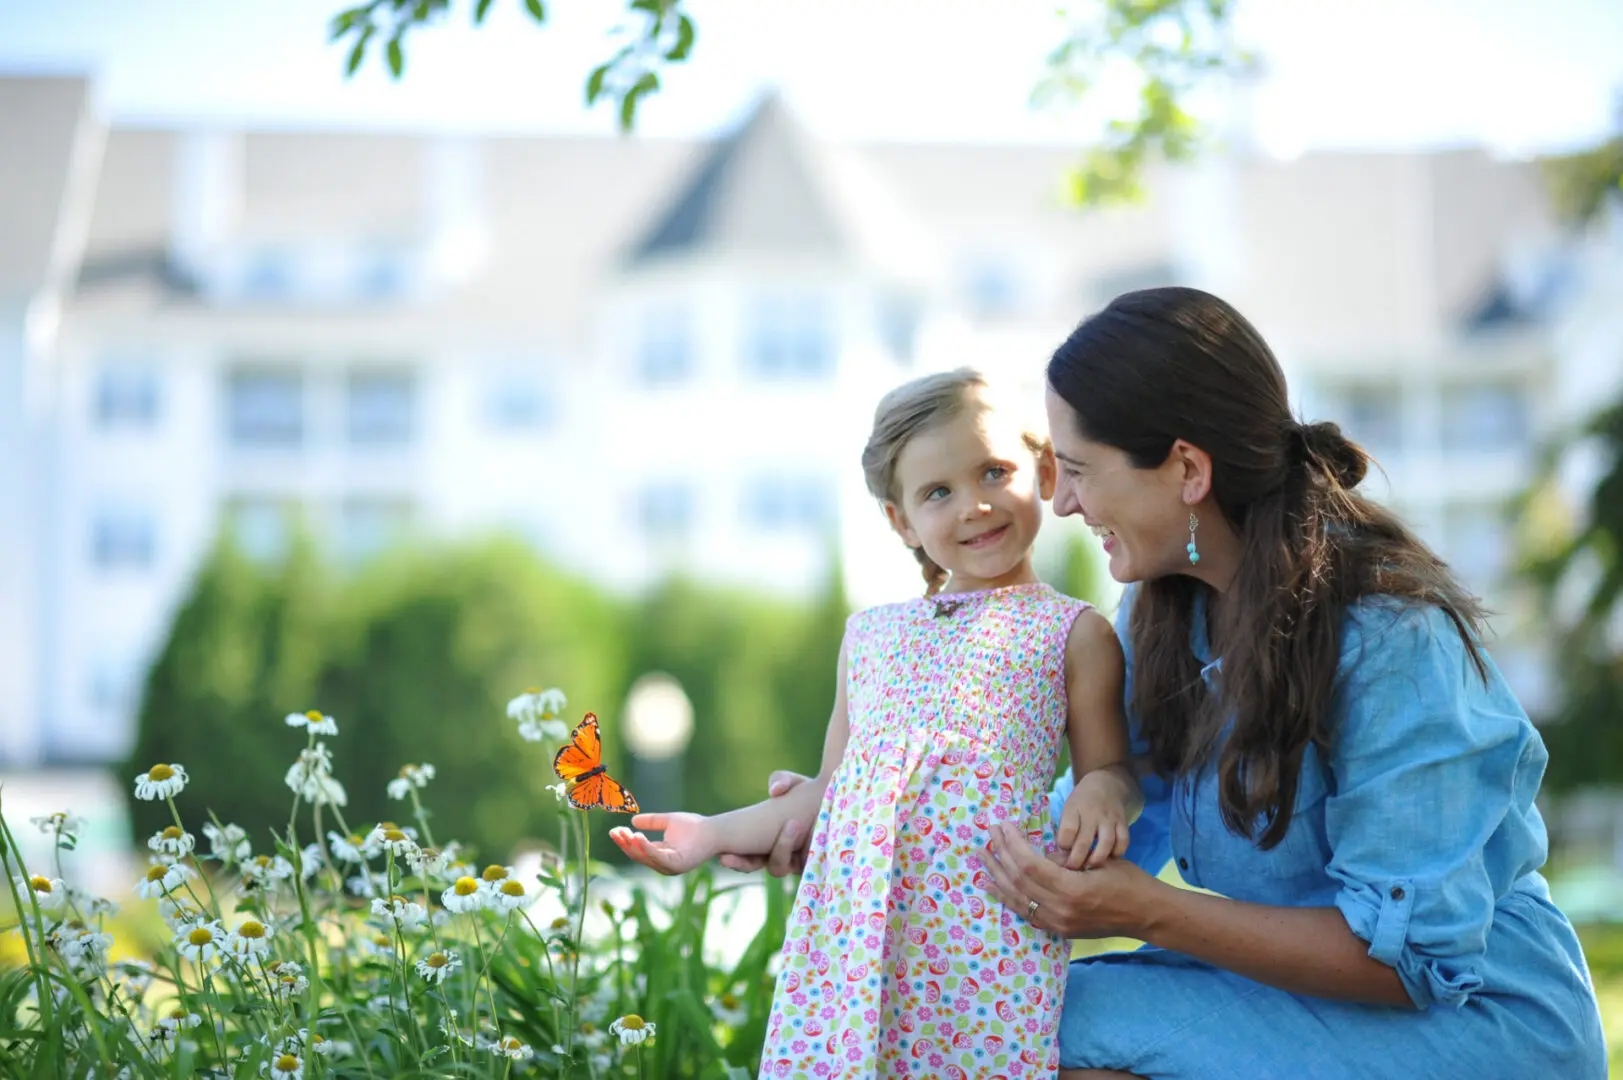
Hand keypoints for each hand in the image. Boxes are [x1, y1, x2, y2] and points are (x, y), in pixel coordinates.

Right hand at [609, 812, 717, 875]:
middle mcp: (663, 864)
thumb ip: (652, 822)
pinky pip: (658, 857)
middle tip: (614, 832)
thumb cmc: (694, 827)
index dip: (625, 841)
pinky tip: (637, 837)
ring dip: (633, 846)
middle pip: (638, 856)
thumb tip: (633, 820)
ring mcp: (670, 867)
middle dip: (625, 844)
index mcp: (660, 854)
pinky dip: (646, 848)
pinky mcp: (678, 865)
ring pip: (646, 858)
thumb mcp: (668, 822)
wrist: (714, 830)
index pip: (638, 850)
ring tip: (624, 834)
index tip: (613, 830)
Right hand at [715, 771, 812, 876]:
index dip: (734, 860)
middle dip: (743, 863)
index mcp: (762, 838)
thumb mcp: (792, 782)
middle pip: (753, 866)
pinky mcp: (812, 865)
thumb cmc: (806, 791)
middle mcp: (775, 853)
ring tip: (793, 823)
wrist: (833, 800)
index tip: (724, 855)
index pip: (742, 856)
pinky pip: (803, 867)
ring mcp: (794, 862)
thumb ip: (781, 780)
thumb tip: (775, 792)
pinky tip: (811, 836)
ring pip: (778, 867)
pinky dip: (806, 852)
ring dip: (782, 847)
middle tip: (731, 854)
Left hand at [981, 820, 1156, 938]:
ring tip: (983, 857)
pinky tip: (995, 886)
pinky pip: (1027, 912)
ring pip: (1018, 899)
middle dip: (1001, 855)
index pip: (1030, 864)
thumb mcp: (1097, 860)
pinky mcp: (1060, 930)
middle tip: (989, 835)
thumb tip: (1037, 853)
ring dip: (997, 876)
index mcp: (1072, 889)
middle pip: (1019, 880)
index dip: (1013, 844)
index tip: (1004, 826)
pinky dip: (1009, 897)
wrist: (1146, 914)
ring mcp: (1059, 923)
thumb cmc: (1128, 880)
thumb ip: (1064, 859)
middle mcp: (1061, 910)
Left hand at [1056, 767, 1132, 868]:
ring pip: (1106, 843)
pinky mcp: (1123, 823)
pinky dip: (1117, 853)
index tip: (1060, 855)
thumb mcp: (1068, 810)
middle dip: (1077, 860)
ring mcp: (1109, 819)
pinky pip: (1123, 841)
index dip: (1063, 846)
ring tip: (1090, 868)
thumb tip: (1058, 857)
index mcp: (1074, 809)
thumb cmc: (1081, 802)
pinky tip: (1109, 859)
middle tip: (1073, 870)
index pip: (1068, 830)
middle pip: (1085, 841)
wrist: (1105, 784)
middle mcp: (1092, 814)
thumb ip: (1065, 830)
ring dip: (1097, 859)